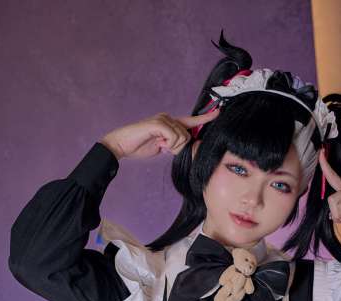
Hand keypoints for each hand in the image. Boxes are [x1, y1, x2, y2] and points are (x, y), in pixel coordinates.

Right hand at [101, 109, 218, 160]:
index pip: (190, 120)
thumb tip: (186, 145)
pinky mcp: (158, 123)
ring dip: (172, 147)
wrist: (122, 145)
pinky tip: (158, 143)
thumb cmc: (140, 146)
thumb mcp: (162, 147)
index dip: (205, 118)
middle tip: (164, 148)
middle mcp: (168, 118)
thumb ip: (174, 144)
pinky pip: (173, 136)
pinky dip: (168, 144)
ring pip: (182, 136)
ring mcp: (163, 119)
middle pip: (187, 135)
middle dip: (178, 147)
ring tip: (159, 145)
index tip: (218, 113)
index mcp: (170, 123)